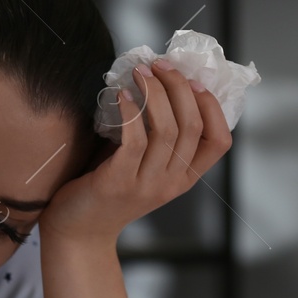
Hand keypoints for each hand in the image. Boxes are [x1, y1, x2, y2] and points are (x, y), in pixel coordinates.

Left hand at [38, 58, 232, 246]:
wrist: (78, 232)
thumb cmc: (107, 189)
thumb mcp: (144, 166)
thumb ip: (157, 136)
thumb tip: (160, 82)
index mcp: (184, 178)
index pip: (220, 141)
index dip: (211, 105)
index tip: (193, 79)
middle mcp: (171, 183)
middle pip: (192, 125)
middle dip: (179, 86)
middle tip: (159, 64)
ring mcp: (147, 185)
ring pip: (167, 129)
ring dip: (154, 92)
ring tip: (139, 72)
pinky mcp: (119, 183)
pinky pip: (134, 139)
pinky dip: (130, 111)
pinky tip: (121, 95)